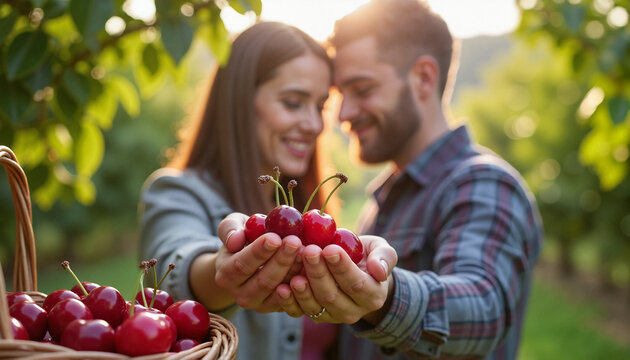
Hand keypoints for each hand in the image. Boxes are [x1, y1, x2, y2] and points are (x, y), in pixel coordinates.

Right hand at [213, 212, 302, 312]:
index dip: (259, 252)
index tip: (275, 238)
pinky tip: (312, 265)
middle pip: (263, 281)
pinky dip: (303, 283)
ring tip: (306, 251)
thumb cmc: (243, 238)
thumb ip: (229, 228)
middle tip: (295, 242)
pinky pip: (293, 299)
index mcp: (225, 274)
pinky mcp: (277, 308)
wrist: (250, 261)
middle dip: (281, 260)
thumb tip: (234, 240)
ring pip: (280, 291)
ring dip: (294, 271)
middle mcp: (240, 295)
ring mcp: (260, 305)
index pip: (242, 265)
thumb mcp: (233, 227)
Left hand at [275, 235, 396, 323]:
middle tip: (308, 251)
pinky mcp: (315, 316)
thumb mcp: (382, 250)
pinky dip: (290, 302)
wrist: (356, 271)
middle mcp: (354, 310)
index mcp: (373, 295)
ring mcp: (332, 316)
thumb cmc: (368, 256)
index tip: (329, 249)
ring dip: (303, 289)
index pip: (356, 283)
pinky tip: (282, 287)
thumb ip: (384, 258)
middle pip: (332, 295)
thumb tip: (380, 271)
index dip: (342, 267)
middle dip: (318, 273)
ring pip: (316, 305)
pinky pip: (301, 312)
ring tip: (295, 273)